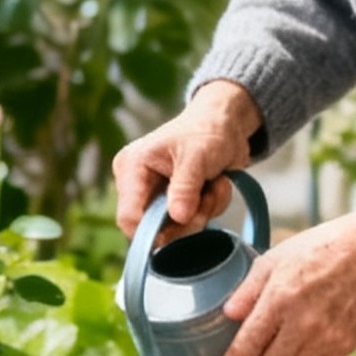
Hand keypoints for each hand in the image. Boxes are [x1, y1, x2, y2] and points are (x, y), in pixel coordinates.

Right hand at [113, 79, 262, 237]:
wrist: (226, 124)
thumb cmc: (206, 130)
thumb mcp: (197, 155)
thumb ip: (185, 186)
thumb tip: (178, 217)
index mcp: (132, 168)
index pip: (129, 217)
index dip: (154, 230)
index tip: (185, 220)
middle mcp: (138, 186)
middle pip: (155, 229)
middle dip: (188, 219)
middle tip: (209, 196)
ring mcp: (157, 197)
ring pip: (176, 230)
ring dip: (203, 212)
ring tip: (216, 185)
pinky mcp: (174, 204)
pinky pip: (190, 224)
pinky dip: (209, 210)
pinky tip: (215, 187)